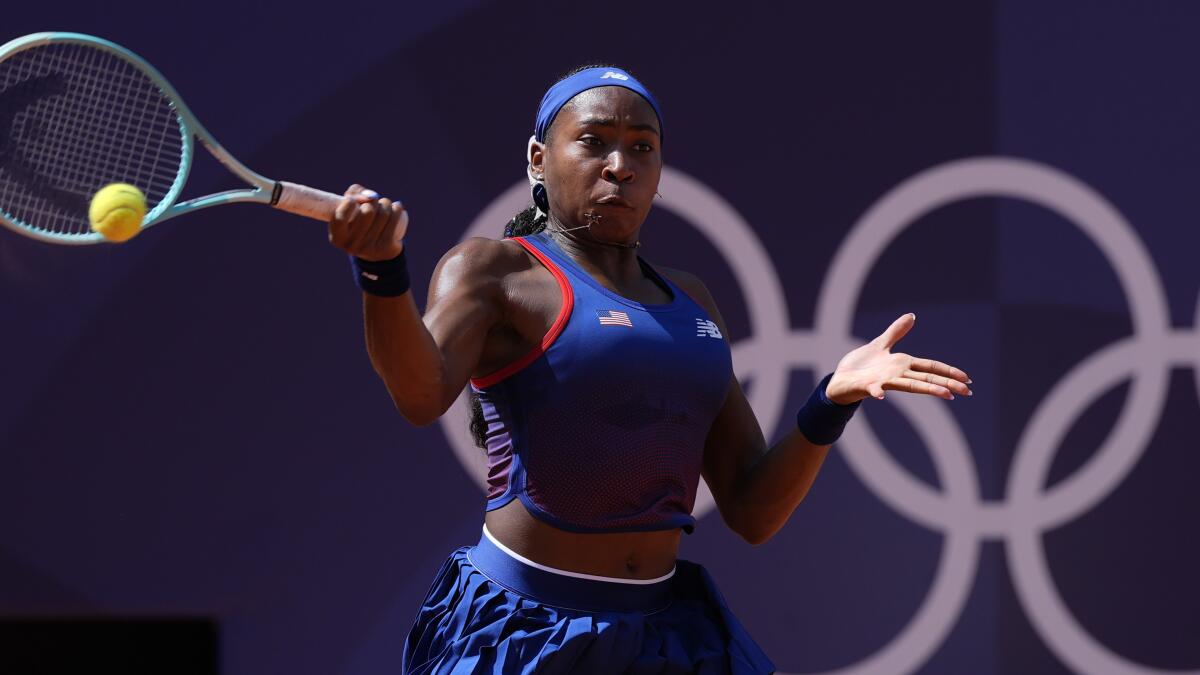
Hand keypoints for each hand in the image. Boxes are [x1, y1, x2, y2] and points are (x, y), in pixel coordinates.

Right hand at [328, 184, 407, 260]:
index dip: (349, 203)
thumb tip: (370, 196)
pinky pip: (394, 220)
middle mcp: (351, 245)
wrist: (378, 251)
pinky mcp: (385, 248)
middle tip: (374, 203)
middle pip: (367, 210)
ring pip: (383, 213)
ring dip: (386, 203)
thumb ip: (353, 194)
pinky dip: (397, 209)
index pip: (341, 217)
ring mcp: (368, 248)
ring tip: (385, 204)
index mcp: (337, 237)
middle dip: (373, 200)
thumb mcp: (350, 209)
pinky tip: (397, 206)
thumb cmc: (360, 222)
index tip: (353, 200)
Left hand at [825, 313, 971, 404]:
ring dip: (927, 389)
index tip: (967, 379)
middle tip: (968, 392)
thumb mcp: (880, 344)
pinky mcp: (866, 386)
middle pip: (926, 378)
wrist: (839, 380)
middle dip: (948, 384)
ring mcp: (883, 381)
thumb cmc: (860, 366)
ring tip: (946, 394)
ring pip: (908, 385)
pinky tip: (881, 395)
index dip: (948, 372)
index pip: (930, 367)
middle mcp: (896, 375)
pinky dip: (877, 392)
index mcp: (902, 365)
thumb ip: (896, 332)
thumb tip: (912, 316)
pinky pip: (872, 389)